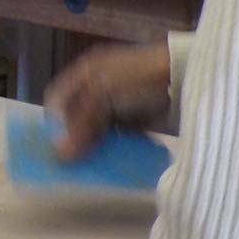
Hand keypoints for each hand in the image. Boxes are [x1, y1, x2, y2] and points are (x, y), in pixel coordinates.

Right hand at [44, 41, 175, 156]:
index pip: (58, 98)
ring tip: (92, 166)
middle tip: (72, 162)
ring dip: (95, 147)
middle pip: (77, 117)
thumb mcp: (103, 94)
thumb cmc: (137, 78)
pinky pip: (119, 137)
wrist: (185, 78)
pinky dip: (116, 149)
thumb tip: (61, 155)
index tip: (54, 145)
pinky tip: (114, 161)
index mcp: (85, 72)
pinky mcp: (137, 119)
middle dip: (74, 139)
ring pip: (97, 130)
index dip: (54, 120)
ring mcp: (119, 104)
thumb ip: (82, 123)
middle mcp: (98, 87)